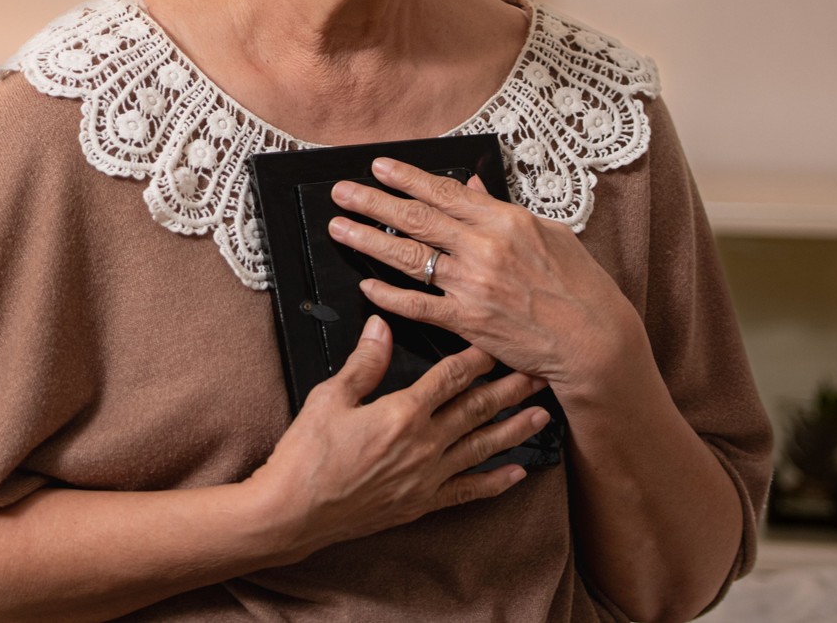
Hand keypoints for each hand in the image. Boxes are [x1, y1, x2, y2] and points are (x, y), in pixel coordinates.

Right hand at [243, 314, 548, 561]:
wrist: (295, 511)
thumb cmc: (307, 454)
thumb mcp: (329, 398)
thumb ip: (364, 363)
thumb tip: (381, 326)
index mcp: (402, 413)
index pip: (450, 378)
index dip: (476, 358)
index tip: (497, 343)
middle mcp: (424, 445)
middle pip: (476, 410)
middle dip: (510, 390)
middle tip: (539, 374)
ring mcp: (427, 477)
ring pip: (482, 448)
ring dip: (514, 431)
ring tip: (542, 416)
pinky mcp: (422, 503)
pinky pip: (468, 491)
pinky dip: (496, 483)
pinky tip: (518, 473)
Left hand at [326, 159, 641, 392]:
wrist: (593, 341)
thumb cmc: (579, 286)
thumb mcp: (549, 233)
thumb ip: (503, 209)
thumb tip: (472, 186)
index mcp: (505, 221)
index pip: (444, 192)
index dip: (406, 178)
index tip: (378, 167)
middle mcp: (484, 248)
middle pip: (415, 219)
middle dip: (372, 202)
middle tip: (342, 192)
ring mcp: (473, 285)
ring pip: (408, 257)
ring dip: (367, 241)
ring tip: (339, 228)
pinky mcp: (467, 322)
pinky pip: (417, 305)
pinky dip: (388, 295)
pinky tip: (366, 284)